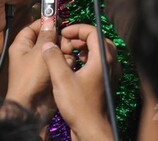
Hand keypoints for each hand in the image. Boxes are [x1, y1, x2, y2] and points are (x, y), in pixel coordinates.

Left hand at [5, 19, 58, 119]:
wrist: (32, 108)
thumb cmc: (31, 77)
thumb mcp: (39, 52)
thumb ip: (47, 35)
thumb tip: (50, 20)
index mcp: (22, 45)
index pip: (34, 27)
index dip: (46, 23)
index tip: (61, 22)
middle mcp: (31, 53)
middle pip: (49, 39)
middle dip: (60, 41)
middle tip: (66, 46)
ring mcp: (42, 65)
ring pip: (58, 51)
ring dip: (64, 54)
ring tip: (66, 60)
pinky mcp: (51, 74)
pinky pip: (61, 63)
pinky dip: (65, 65)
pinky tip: (67, 69)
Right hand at [42, 23, 118, 139]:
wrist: (91, 129)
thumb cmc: (79, 106)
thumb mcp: (61, 79)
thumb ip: (53, 58)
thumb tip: (48, 44)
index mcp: (102, 59)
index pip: (93, 32)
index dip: (77, 28)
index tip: (63, 33)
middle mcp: (110, 64)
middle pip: (98, 40)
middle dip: (81, 37)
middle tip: (66, 41)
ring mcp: (109, 74)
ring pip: (100, 51)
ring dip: (85, 48)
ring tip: (70, 51)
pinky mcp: (105, 83)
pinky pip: (99, 63)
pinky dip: (88, 59)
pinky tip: (75, 65)